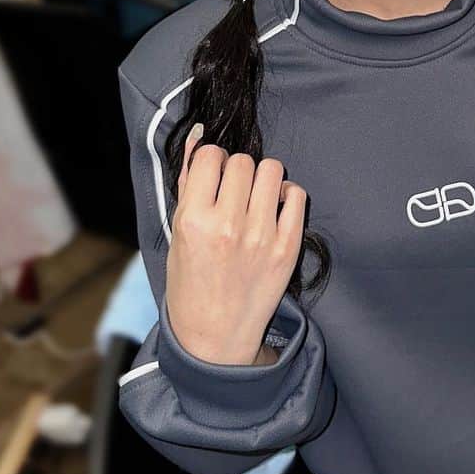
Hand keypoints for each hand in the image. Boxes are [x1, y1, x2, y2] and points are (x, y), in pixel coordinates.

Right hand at [165, 123, 307, 365]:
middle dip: (236, 170)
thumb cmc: (190, 283)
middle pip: (242, 161)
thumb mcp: (177, 234)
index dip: (211, 161)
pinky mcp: (288, 246)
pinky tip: (274, 210)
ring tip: (254, 198)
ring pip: (271, 170)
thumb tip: (199, 137)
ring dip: (262, 178)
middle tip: (232, 191)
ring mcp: (262, 235)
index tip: (212, 175)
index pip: (210, 157)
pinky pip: (297, 194)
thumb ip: (188, 185)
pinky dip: (286, 195)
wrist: (216, 336)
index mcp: (194, 221)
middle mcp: (228, 225)